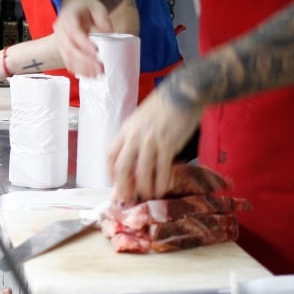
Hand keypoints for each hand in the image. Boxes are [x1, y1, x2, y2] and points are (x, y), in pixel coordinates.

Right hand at [54, 0, 111, 76]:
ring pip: (67, 57)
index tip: (97, 52)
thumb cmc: (87, 6)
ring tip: (97, 75)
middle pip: (69, 48)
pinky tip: (89, 75)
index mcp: (67, 18)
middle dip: (85, 61)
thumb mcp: (97, 7)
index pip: (74, 32)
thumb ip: (103, 18)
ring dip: (82, 68)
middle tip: (101, 69)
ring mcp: (60, 41)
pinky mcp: (63, 49)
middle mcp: (60, 30)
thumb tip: (110, 33)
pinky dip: (78, 70)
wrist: (74, 5)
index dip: (84, 43)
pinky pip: (68, 61)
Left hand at [105, 82, 202, 201]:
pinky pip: (162, 169)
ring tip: (148, 197)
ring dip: (144, 188)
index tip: (115, 183)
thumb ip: (135, 136)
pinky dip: (161, 183)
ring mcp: (151, 141)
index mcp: (126, 130)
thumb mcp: (141, 118)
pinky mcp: (168, 145)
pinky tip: (163, 190)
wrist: (183, 93)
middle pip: (122, 168)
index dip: (110, 173)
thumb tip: (134, 156)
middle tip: (128, 199)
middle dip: (123, 187)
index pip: (110, 155)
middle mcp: (135, 137)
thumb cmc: (163, 105)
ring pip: (142, 172)